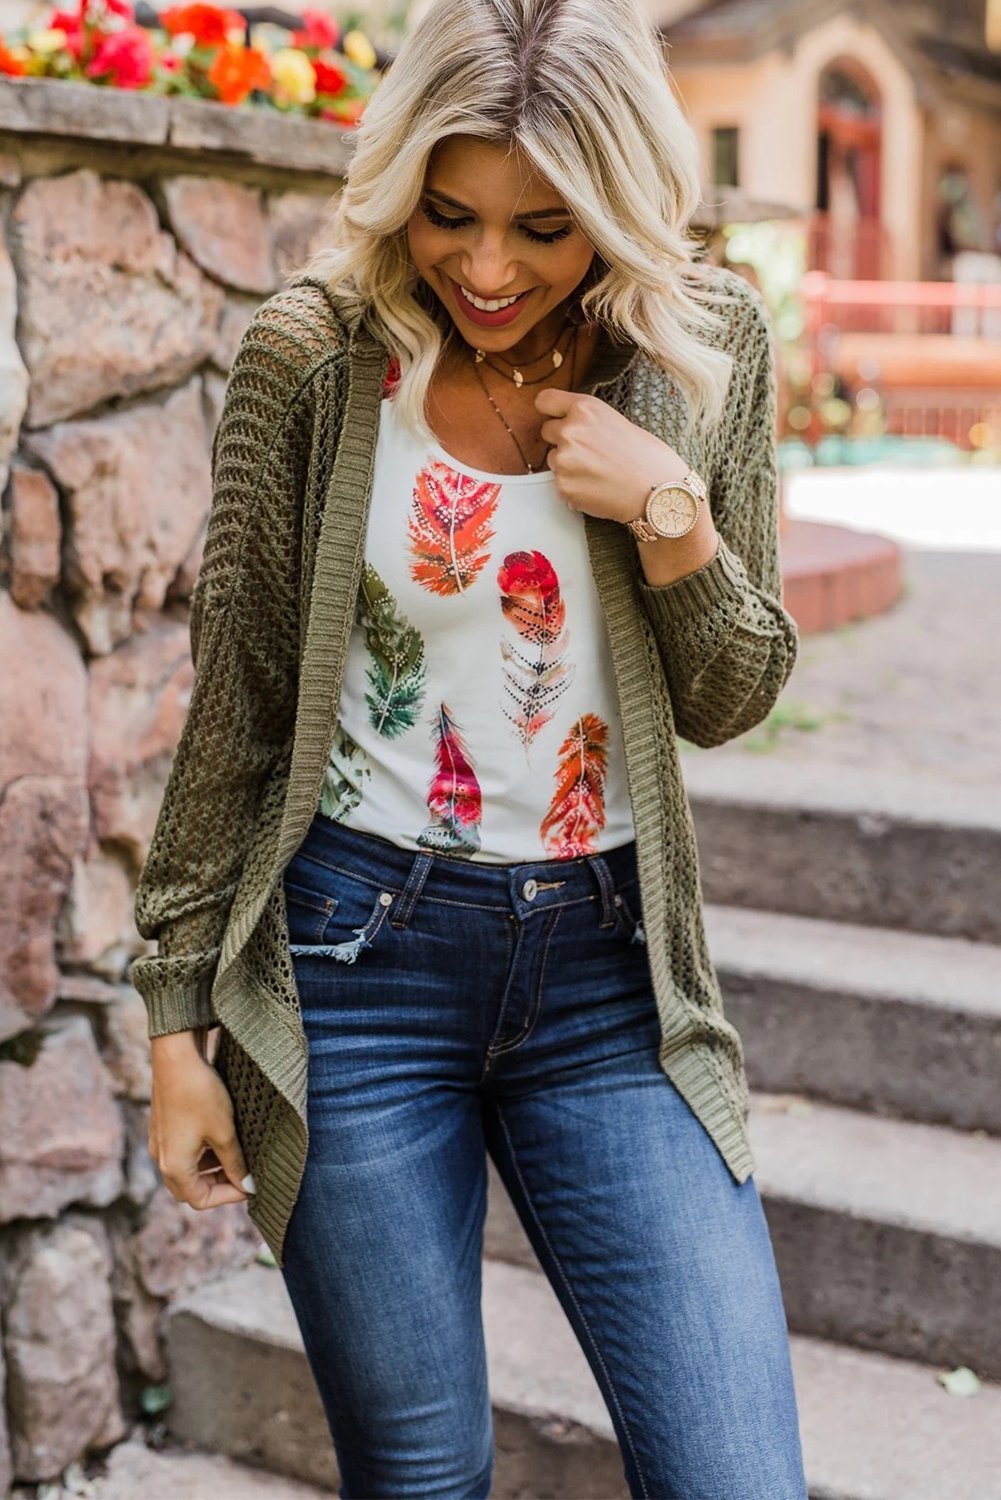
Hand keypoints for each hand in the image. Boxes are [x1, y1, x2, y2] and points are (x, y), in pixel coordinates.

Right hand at [149, 1030, 253, 1210]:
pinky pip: (182, 1150)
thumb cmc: (200, 1095)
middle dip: (218, 1184)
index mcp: (173, 1166)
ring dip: (210, 1168)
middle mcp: (161, 1158)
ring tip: (236, 1152)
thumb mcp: (224, 1133)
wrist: (176, 1057)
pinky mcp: (162, 1125)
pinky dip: (202, 1152)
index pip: (200, 1200)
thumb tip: (248, 1186)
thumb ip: (236, 1164)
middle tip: (243, 1173)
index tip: (250, 1185)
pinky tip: (221, 1135)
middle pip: (190, 1188)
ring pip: (186, 1169)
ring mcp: (159, 1141)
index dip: (228, 1197)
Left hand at [535, 387, 695, 523]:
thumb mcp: (617, 422)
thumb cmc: (648, 458)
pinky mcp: (563, 486)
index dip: (549, 410)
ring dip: (568, 465)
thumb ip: (588, 421)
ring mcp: (564, 460)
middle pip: (547, 431)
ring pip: (553, 459)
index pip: (545, 400)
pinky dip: (573, 487)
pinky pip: (560, 484)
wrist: (658, 493)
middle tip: (589, 452)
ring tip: (598, 472)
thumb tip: (568, 424)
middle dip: (562, 440)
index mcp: (585, 409)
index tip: (554, 416)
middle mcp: (570, 431)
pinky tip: (597, 488)